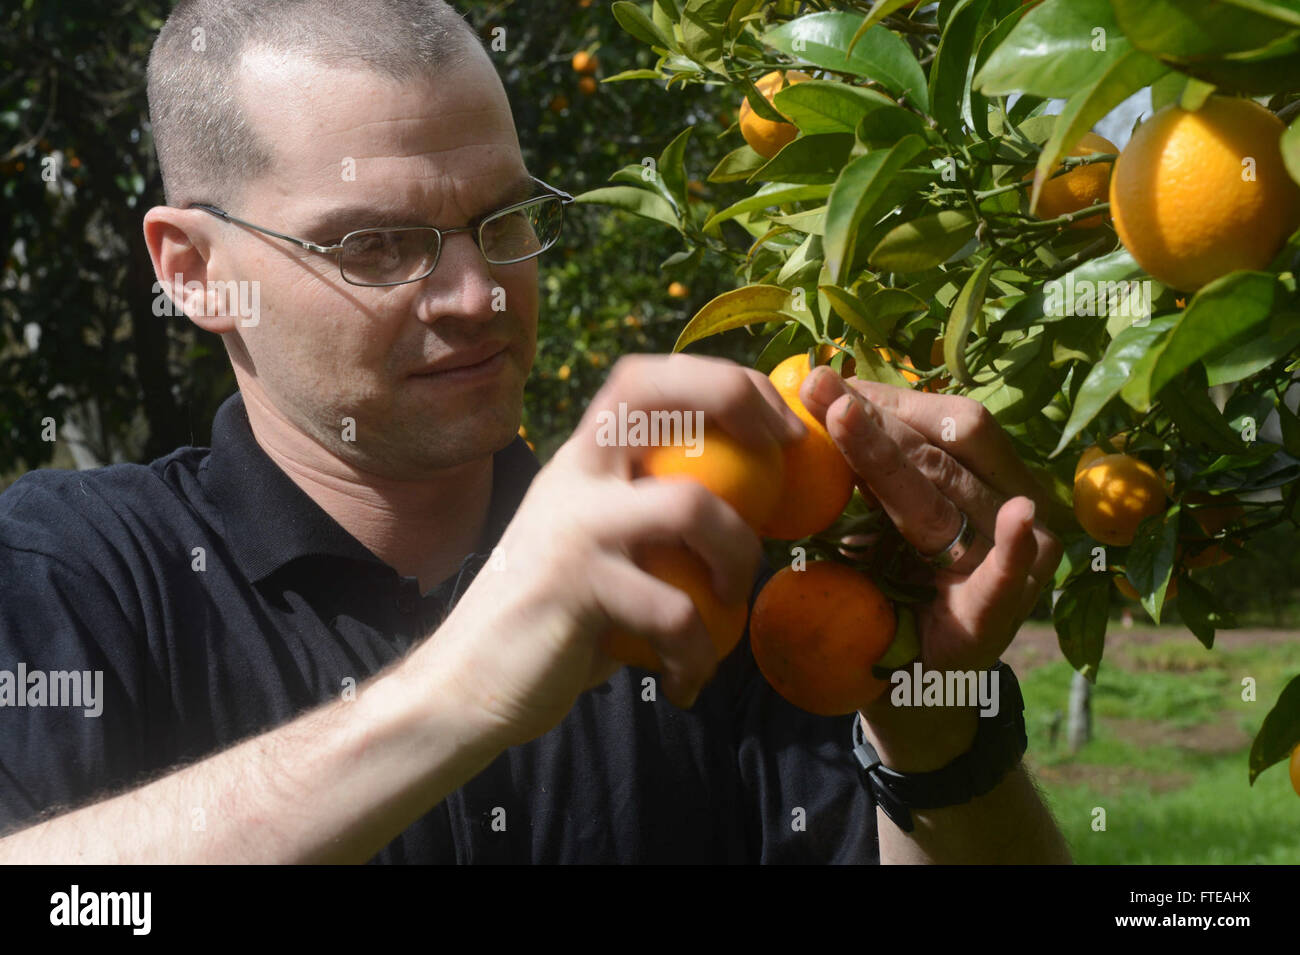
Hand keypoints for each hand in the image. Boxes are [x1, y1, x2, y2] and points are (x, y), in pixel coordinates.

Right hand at [414, 354, 804, 751]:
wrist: (468, 681)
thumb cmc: (553, 613)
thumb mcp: (597, 542)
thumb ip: (646, 509)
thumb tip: (752, 494)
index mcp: (581, 459)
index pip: (645, 378)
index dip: (721, 380)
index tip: (780, 418)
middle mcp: (572, 476)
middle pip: (651, 395)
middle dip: (735, 400)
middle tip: (786, 451)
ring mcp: (571, 528)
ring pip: (689, 507)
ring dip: (738, 557)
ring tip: (732, 601)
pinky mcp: (573, 590)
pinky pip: (674, 611)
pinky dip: (698, 652)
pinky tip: (687, 680)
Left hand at [801, 369, 1063, 765]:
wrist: (906, 687)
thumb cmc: (892, 591)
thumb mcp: (880, 520)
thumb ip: (870, 468)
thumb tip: (818, 387)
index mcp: (987, 481)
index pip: (946, 421)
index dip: (887, 397)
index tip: (823, 378)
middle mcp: (1012, 510)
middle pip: (944, 449)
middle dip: (873, 417)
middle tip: (817, 389)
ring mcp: (1014, 564)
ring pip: (947, 499)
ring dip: (889, 457)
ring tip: (842, 420)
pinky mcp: (997, 619)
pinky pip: (1008, 582)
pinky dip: (1014, 554)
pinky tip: (1023, 523)